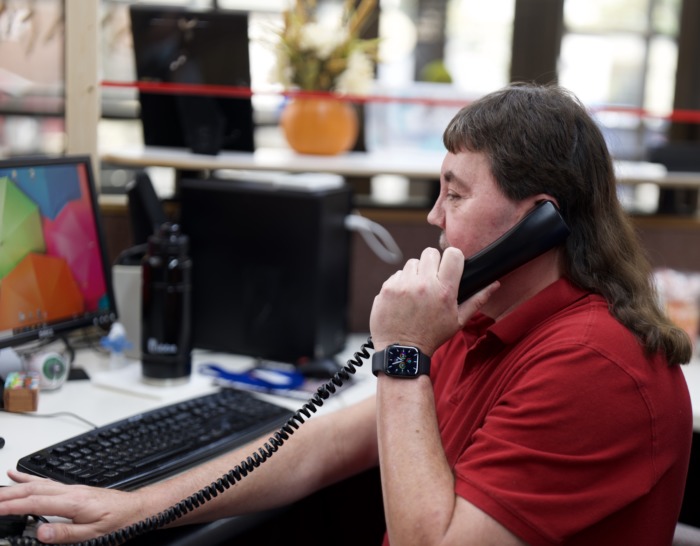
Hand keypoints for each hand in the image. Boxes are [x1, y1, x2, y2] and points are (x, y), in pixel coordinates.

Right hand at [0, 470, 143, 543]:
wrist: (136, 509)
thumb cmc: (119, 521)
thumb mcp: (94, 535)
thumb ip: (66, 534)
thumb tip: (41, 533)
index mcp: (73, 503)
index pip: (35, 503)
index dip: (12, 506)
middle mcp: (70, 492)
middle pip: (32, 490)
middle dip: (7, 495)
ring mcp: (71, 489)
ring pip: (37, 484)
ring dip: (14, 487)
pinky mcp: (73, 490)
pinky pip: (46, 482)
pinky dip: (29, 478)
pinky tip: (17, 475)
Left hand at [369, 247, 498, 354]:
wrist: (403, 351)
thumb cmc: (432, 336)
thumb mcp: (459, 321)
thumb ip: (477, 300)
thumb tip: (495, 284)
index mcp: (444, 291)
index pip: (452, 254)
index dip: (453, 257)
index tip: (450, 266)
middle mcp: (423, 284)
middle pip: (430, 252)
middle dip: (432, 263)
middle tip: (432, 279)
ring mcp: (403, 285)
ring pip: (412, 263)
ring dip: (416, 273)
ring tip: (417, 292)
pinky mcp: (387, 289)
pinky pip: (397, 274)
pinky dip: (401, 283)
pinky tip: (404, 298)